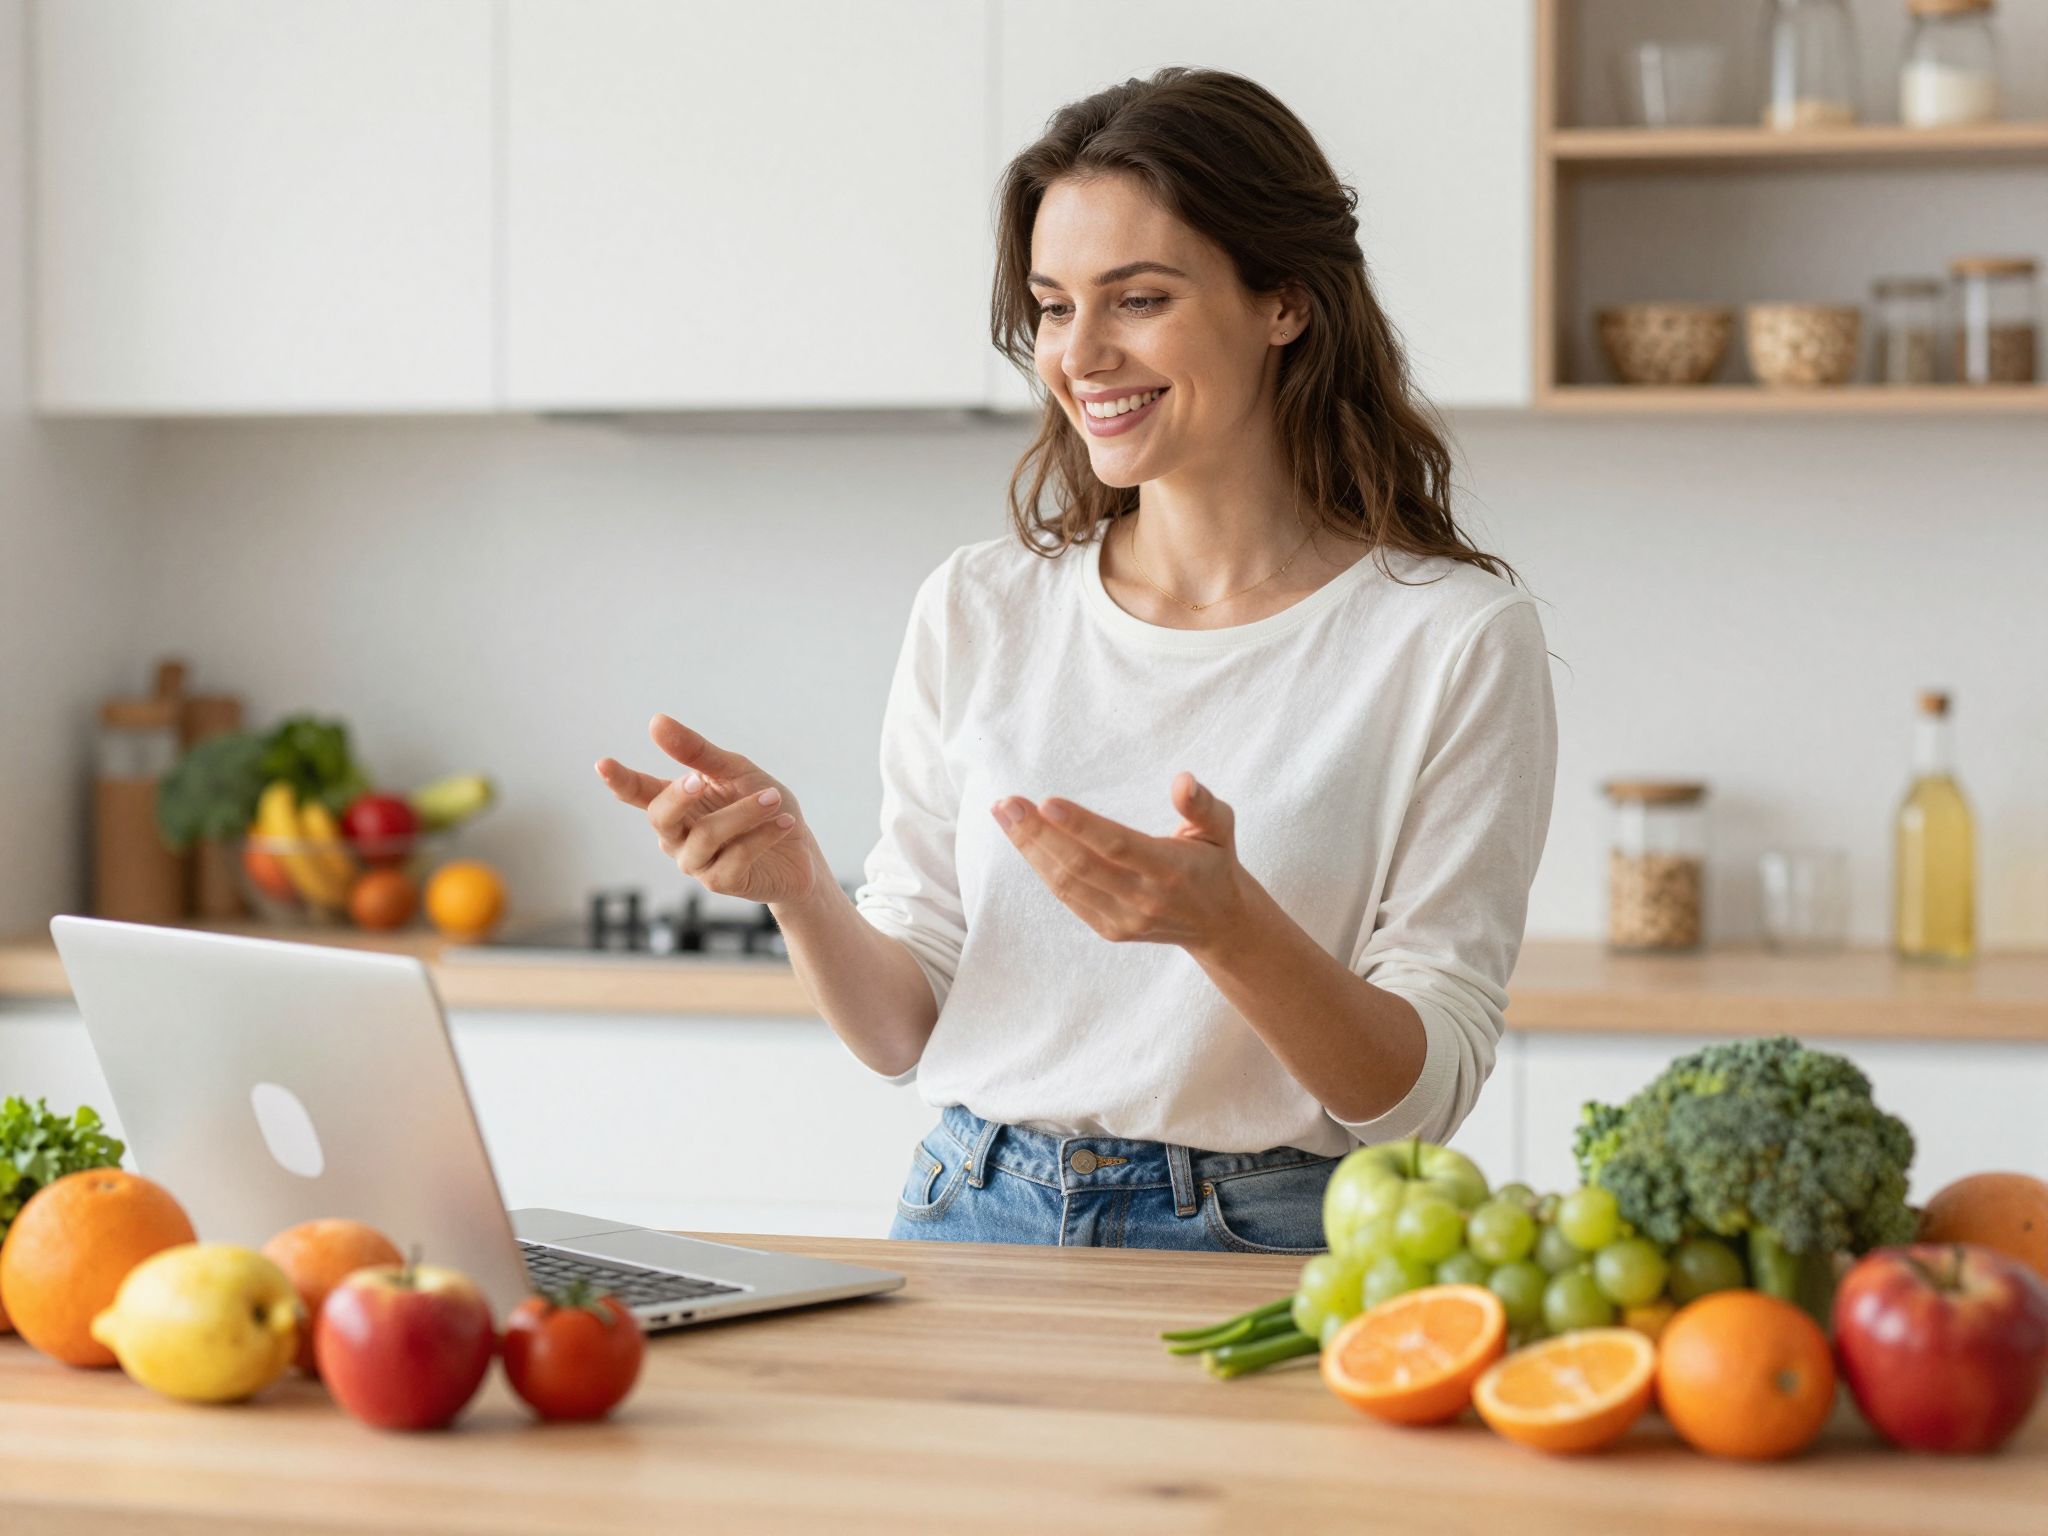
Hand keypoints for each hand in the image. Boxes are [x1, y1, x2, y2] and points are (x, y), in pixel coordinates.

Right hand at [595, 714, 818, 905]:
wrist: (801, 852)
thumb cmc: (764, 807)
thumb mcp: (735, 771)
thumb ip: (697, 753)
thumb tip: (656, 722)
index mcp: (678, 805)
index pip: (640, 792)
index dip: (620, 781)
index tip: (602, 764)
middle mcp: (679, 836)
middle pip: (660, 818)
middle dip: (678, 797)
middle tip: (701, 780)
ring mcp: (697, 863)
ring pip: (706, 836)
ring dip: (744, 813)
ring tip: (774, 799)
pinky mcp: (722, 883)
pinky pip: (736, 856)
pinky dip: (762, 836)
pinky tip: (785, 823)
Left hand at [991, 771, 1249, 950]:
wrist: (1218, 924)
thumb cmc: (1214, 863)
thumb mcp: (1221, 829)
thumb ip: (1203, 805)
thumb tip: (1183, 780)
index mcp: (1170, 870)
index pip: (1117, 846)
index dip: (1080, 825)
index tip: (1045, 802)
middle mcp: (1144, 899)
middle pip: (1080, 866)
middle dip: (1038, 834)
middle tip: (1007, 804)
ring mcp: (1124, 919)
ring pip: (1066, 884)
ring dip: (1030, 849)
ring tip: (1005, 814)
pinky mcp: (1109, 929)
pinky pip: (1067, 896)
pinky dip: (1042, 867)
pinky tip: (1025, 840)